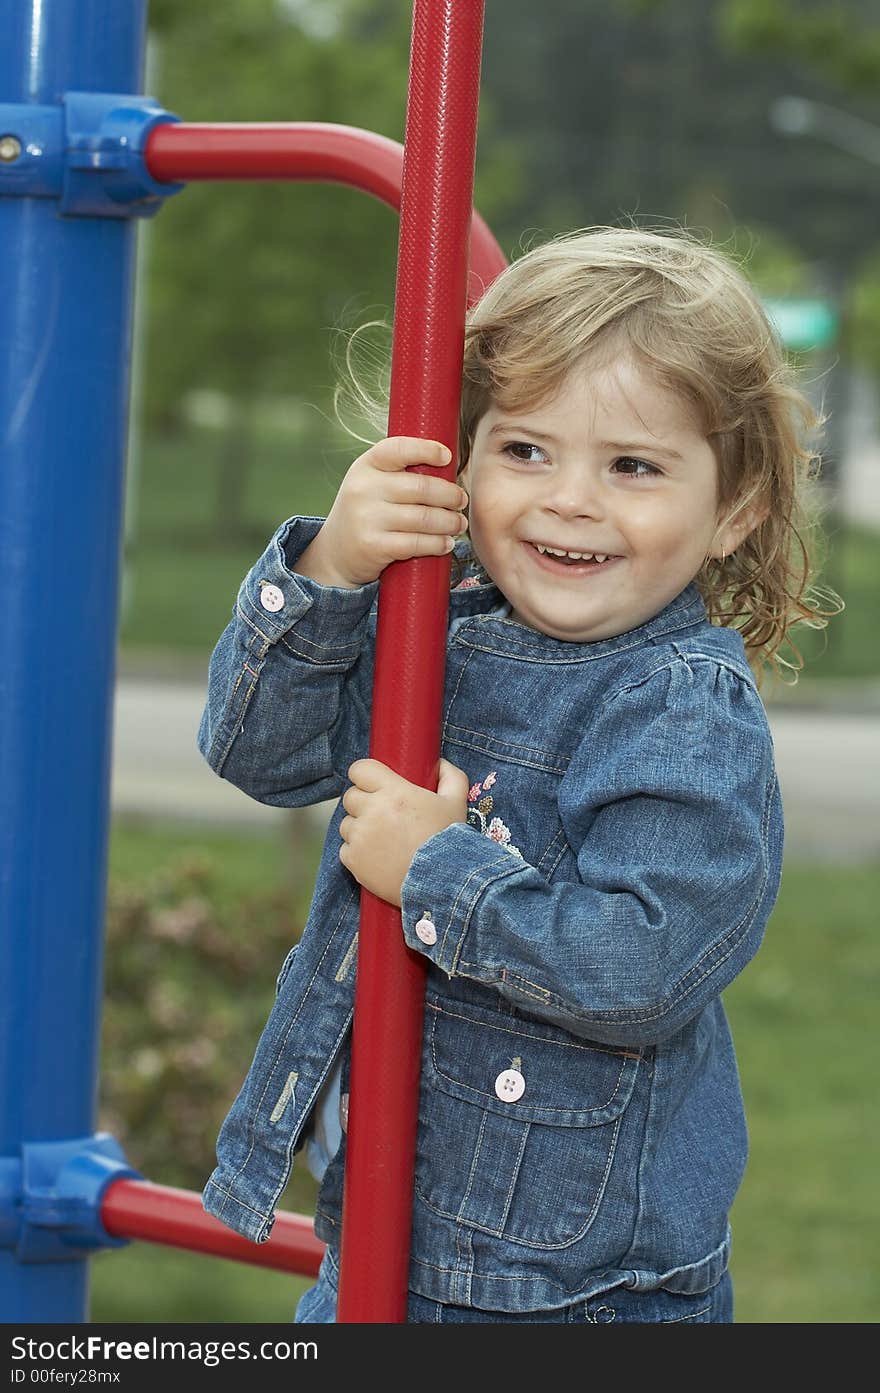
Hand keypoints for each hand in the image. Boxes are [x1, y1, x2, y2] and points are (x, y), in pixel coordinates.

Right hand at [295, 437, 468, 588]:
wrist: (334, 553)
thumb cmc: (366, 512)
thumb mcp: (371, 483)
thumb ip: (399, 472)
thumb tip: (448, 466)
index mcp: (365, 466)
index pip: (398, 449)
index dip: (426, 449)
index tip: (447, 457)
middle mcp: (363, 489)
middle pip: (421, 488)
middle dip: (450, 495)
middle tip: (461, 501)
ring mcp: (366, 518)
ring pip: (424, 518)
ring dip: (450, 522)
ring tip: (459, 524)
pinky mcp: (373, 546)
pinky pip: (416, 543)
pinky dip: (438, 544)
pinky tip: (447, 543)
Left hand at [338, 758, 469, 905]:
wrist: (443, 883)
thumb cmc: (448, 841)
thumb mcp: (457, 803)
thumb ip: (451, 777)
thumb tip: (438, 764)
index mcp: (393, 792)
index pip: (360, 769)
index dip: (365, 775)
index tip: (373, 783)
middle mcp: (371, 811)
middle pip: (351, 797)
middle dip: (364, 803)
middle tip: (382, 815)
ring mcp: (359, 837)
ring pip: (346, 824)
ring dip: (359, 828)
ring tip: (382, 839)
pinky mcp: (353, 861)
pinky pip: (345, 849)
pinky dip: (357, 853)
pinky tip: (378, 857)